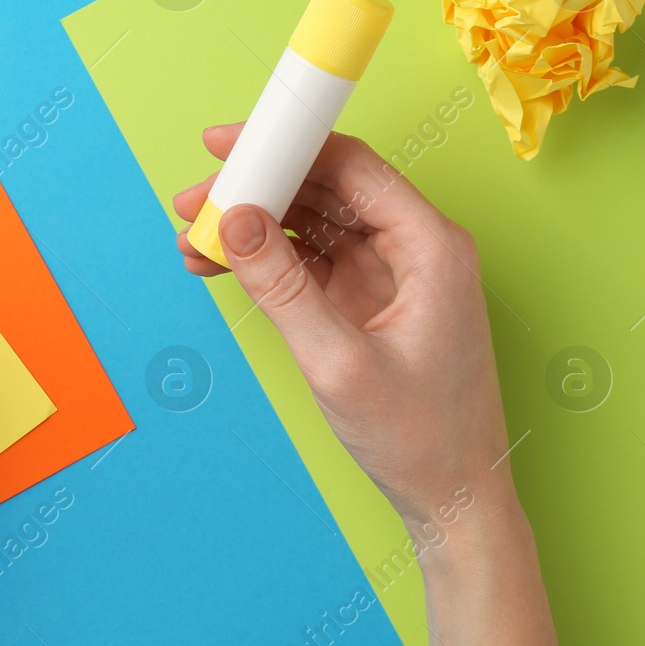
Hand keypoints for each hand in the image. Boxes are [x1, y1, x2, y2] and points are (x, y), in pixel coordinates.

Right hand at [175, 130, 505, 530]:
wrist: (451, 501)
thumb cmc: (420, 438)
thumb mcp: (338, 363)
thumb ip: (282, 287)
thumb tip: (234, 219)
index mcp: (430, 247)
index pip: (351, 166)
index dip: (285, 146)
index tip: (225, 144)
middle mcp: (414, 248)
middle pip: (326, 187)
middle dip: (256, 188)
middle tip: (192, 202)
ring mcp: (389, 273)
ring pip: (312, 222)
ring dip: (254, 225)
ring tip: (193, 239)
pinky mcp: (367, 299)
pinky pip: (309, 260)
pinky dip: (264, 260)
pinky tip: (218, 266)